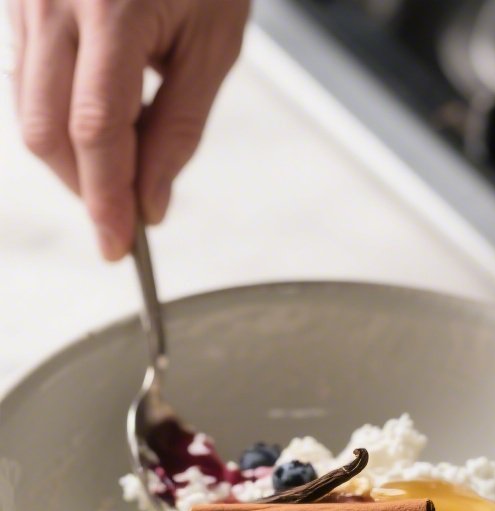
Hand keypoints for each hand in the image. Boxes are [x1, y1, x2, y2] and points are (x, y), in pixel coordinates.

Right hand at [11, 0, 249, 259]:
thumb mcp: (213, 42)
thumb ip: (180, 129)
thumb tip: (150, 204)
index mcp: (113, 6)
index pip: (97, 129)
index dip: (106, 198)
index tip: (119, 246)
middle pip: (47, 130)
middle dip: (85, 187)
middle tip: (124, 214)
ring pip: (28, 110)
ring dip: (71, 158)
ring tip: (121, 160)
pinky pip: (23, 78)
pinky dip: (57, 117)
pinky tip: (96, 121)